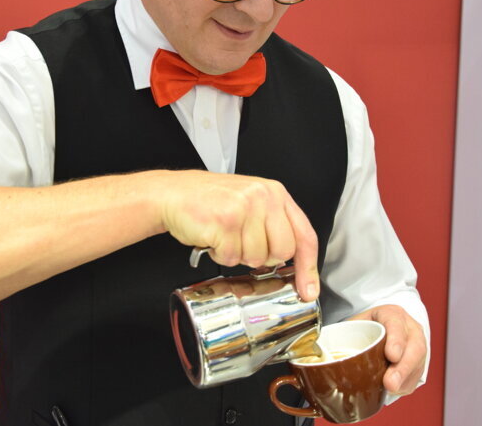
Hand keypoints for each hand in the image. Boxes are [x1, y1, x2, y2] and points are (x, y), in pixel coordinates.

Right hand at [155, 170, 319, 300]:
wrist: (173, 193)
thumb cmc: (210, 200)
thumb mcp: (251, 203)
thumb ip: (274, 225)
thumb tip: (294, 264)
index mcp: (275, 193)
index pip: (304, 235)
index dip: (308, 267)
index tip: (308, 289)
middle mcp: (264, 197)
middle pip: (282, 252)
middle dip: (261, 257)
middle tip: (242, 242)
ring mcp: (245, 208)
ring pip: (256, 258)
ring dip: (236, 255)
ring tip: (224, 235)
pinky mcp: (225, 222)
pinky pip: (231, 258)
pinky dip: (219, 255)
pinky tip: (213, 237)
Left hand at [348, 304, 426, 395]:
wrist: (384, 326)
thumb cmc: (367, 327)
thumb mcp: (354, 323)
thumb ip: (341, 334)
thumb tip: (320, 351)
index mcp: (391, 314)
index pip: (396, 323)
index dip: (396, 340)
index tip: (391, 355)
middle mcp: (409, 328)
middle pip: (414, 347)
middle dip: (403, 367)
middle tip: (390, 383)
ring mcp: (417, 344)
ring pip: (418, 363)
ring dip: (405, 379)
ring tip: (391, 390)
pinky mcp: (419, 361)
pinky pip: (417, 376)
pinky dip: (406, 384)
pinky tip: (395, 390)